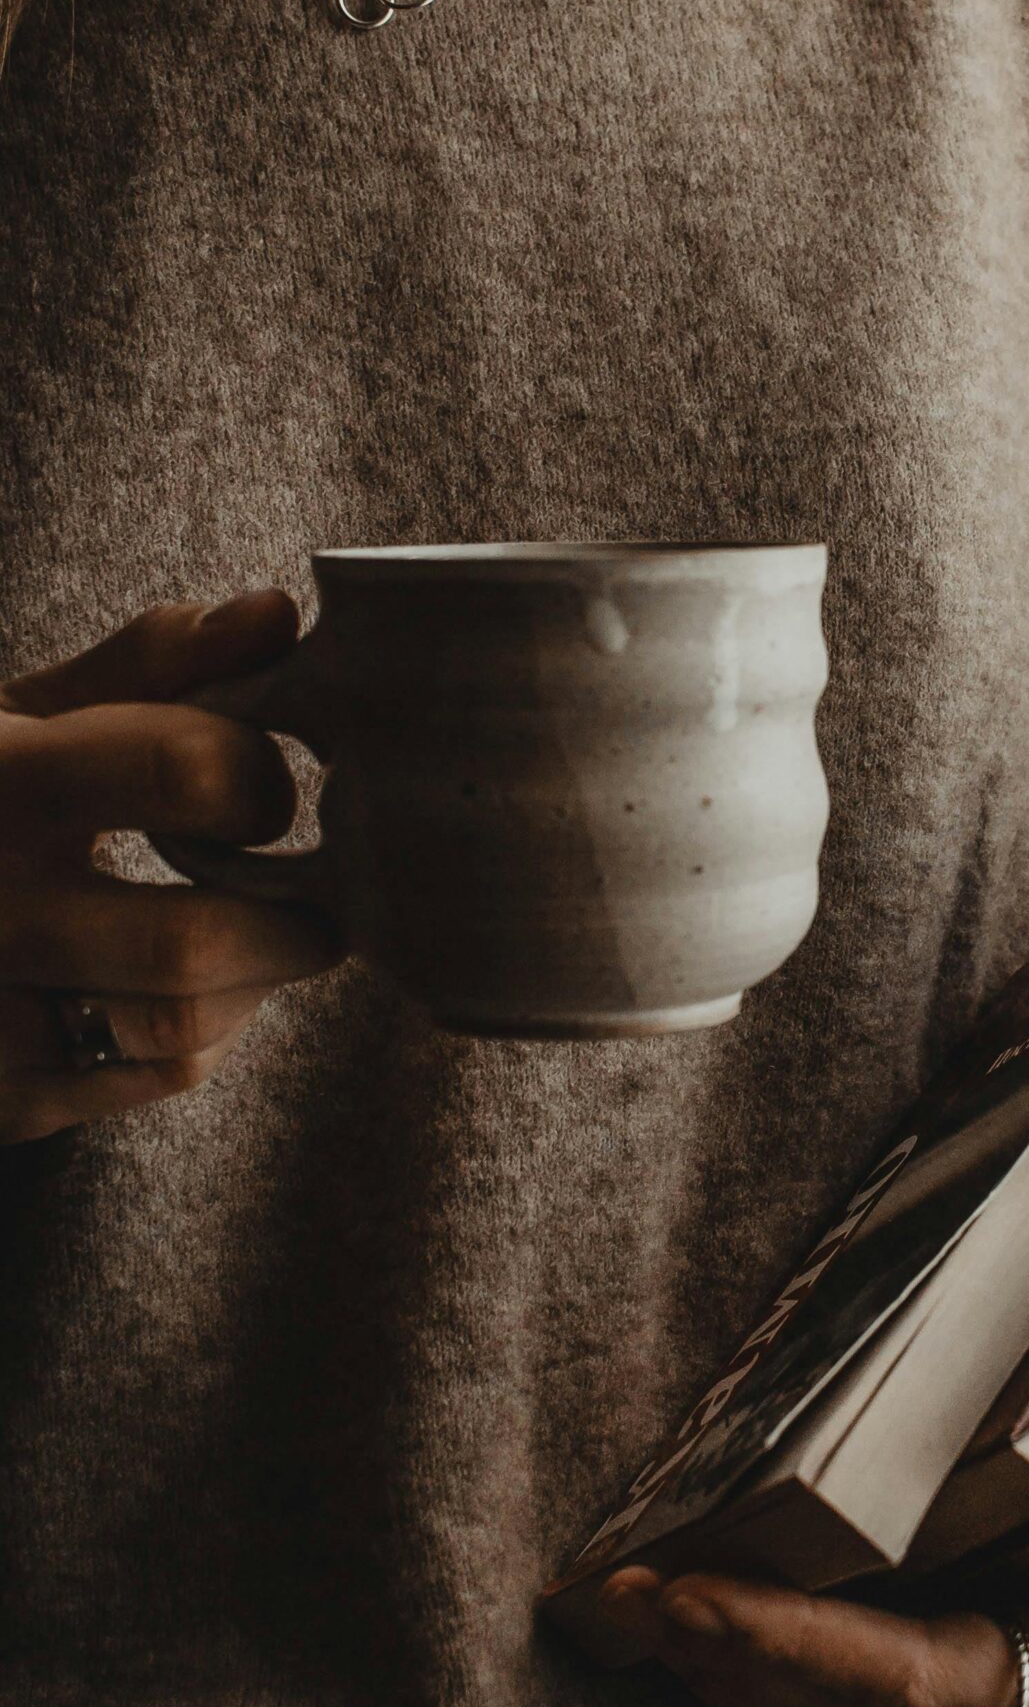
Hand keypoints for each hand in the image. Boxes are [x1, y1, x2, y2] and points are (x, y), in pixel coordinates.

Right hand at [0, 594, 341, 1144]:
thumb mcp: (32, 713)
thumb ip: (156, 662)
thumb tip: (278, 614)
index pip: (184, 772)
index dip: (258, 778)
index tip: (263, 787)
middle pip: (193, 944)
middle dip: (293, 924)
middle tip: (320, 898)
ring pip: (178, 1028)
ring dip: (254, 983)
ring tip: (263, 938)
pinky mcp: (4, 1093)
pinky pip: (152, 1077)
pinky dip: (204, 1033)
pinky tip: (192, 985)